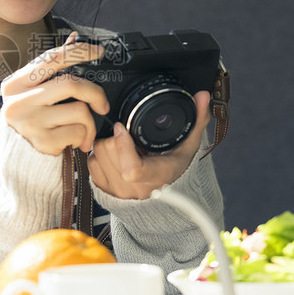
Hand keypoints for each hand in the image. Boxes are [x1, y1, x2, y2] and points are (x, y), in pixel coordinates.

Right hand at [0, 32, 110, 155]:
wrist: (16, 158)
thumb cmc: (29, 119)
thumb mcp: (32, 92)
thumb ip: (52, 68)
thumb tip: (74, 38)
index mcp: (16, 83)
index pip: (52, 58)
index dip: (79, 51)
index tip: (99, 51)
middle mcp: (20, 101)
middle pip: (71, 85)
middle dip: (95, 94)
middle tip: (103, 105)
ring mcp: (30, 122)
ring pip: (79, 111)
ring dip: (88, 122)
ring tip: (82, 130)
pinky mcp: (42, 142)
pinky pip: (78, 133)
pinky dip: (83, 138)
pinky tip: (73, 142)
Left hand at [88, 90, 210, 198]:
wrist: (164, 199)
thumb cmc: (175, 169)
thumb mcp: (188, 145)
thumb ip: (197, 119)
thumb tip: (202, 96)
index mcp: (155, 177)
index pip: (131, 169)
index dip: (123, 146)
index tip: (122, 128)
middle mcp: (133, 188)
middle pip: (108, 152)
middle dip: (115, 137)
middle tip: (127, 135)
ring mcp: (117, 190)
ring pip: (97, 155)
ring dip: (105, 144)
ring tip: (121, 144)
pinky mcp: (103, 189)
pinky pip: (91, 163)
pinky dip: (98, 154)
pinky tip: (113, 154)